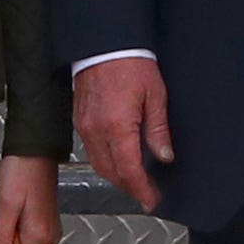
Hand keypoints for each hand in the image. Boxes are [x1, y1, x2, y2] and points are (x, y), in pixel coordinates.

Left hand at [0, 155, 61, 243]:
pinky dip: (17, 228)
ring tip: (10, 209)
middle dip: (5, 243)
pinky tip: (14, 210)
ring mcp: (50, 230)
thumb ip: (1, 239)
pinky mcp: (47, 223)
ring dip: (10, 234)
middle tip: (3, 216)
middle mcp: (50, 238)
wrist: (35, 151)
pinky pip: (28, 236)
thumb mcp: (6, 207)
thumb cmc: (21, 173)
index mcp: (40, 237)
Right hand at [73, 56, 174, 214]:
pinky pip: (91, 151)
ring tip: (137, 182)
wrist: (104, 43)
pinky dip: (106, 162)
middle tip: (148, 195)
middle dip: (131, 188)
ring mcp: (85, 127)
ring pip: (100, 165)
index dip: (142, 190)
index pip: (129, 170)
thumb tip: (164, 156)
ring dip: (118, 177)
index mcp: (118, 127)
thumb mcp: (156, 95)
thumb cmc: (132, 64)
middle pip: (112, 173)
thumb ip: (158, 130)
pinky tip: (120, 162)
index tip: (153, 201)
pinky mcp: (80, 121)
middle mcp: (96, 131)